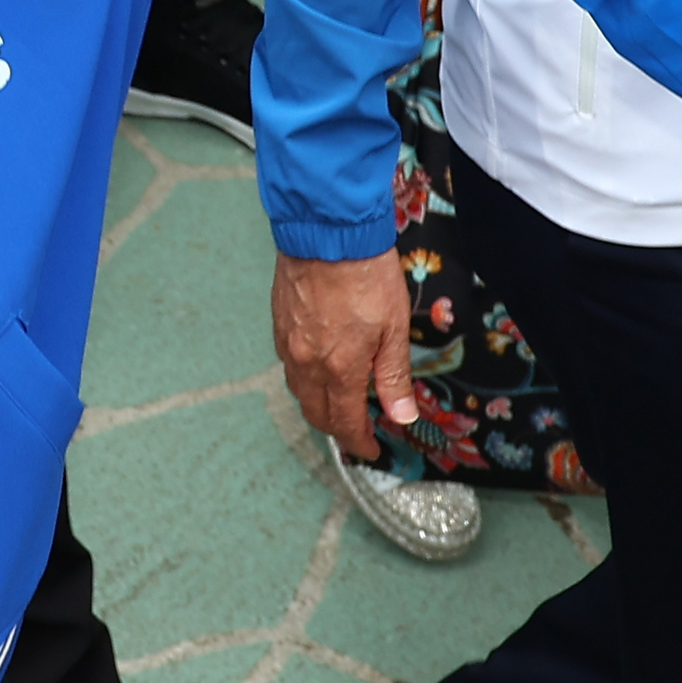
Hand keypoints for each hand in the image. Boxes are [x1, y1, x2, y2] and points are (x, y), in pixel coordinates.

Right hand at [272, 251, 417, 461]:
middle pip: (317, 414)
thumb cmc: (366, 275)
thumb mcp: (394, 328)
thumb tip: (402, 416)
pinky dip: (304, 378)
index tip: (371, 450)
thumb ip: (393, 376)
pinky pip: (289, 365)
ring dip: (319, 404)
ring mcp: (287, 343)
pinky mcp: (278, 323)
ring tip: (339, 402)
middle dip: (337, 429)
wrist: (327, 232)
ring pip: (299, 391)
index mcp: (338, 369)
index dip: (359, 442)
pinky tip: (319, 367)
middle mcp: (306, 363)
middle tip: (357, 431)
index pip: (346, 422)